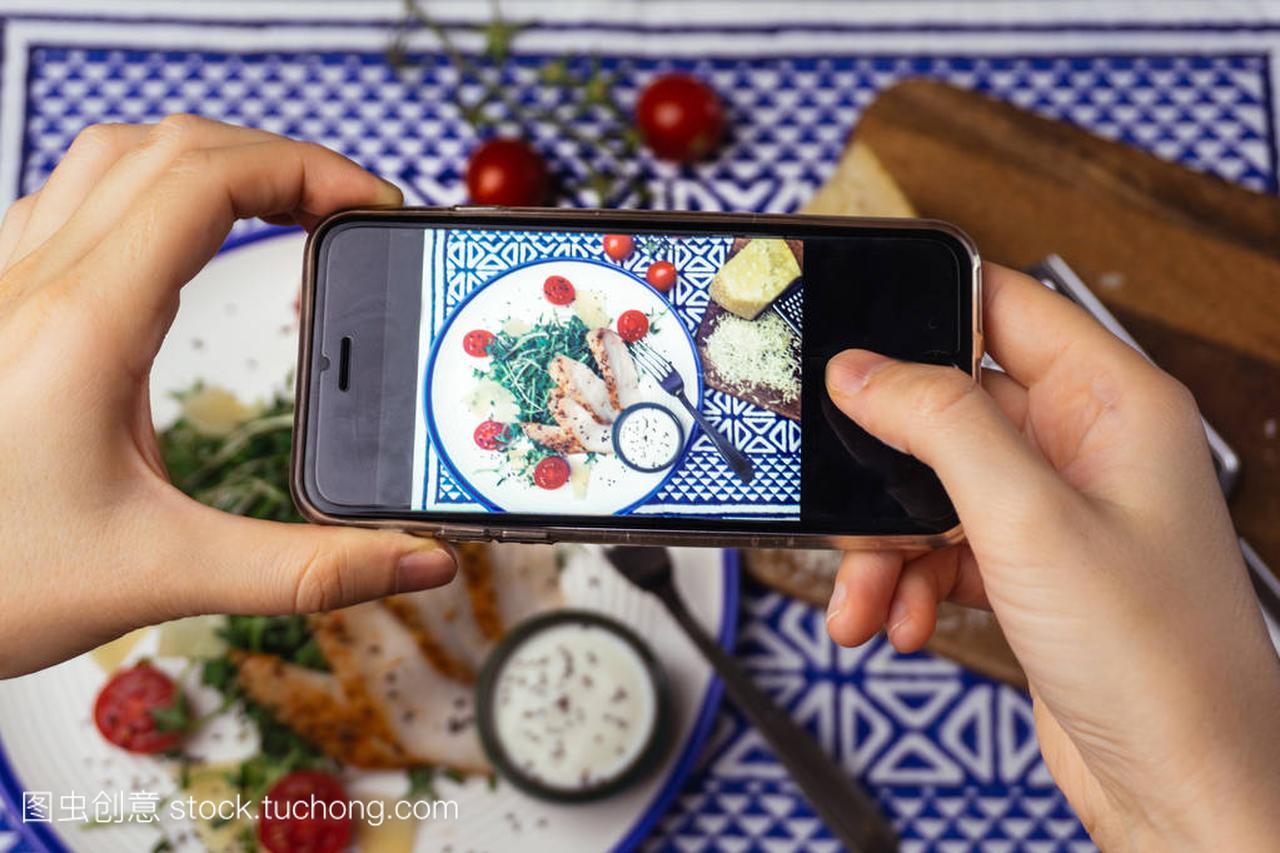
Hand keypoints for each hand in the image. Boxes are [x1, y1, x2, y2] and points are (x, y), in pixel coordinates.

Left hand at [0, 117, 454, 678]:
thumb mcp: (163, 576)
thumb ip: (305, 570)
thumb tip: (417, 558)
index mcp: (86, 325)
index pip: (208, 180)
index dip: (306, 170)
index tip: (370, 205)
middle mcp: (38, 283)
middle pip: (170, 147)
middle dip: (276, 158)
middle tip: (345, 207)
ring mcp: (7, 287)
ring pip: (112, 158)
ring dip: (209, 159)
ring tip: (278, 204)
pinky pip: (71, 198)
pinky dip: (148, 188)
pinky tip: (176, 240)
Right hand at [823, 265, 1279, 850]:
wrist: (1181, 790)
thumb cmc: (1158, 662)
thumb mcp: (1029, 521)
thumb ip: (941, 426)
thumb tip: (863, 368)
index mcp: (1113, 403)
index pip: (1004, 307)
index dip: (923, 312)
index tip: (850, 335)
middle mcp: (1084, 448)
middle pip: (947, 410)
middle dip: (884, 464)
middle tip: (844, 494)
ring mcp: (1053, 513)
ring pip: (929, 489)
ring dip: (883, 543)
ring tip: (865, 593)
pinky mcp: (1025, 572)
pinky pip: (937, 549)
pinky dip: (905, 583)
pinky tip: (899, 619)